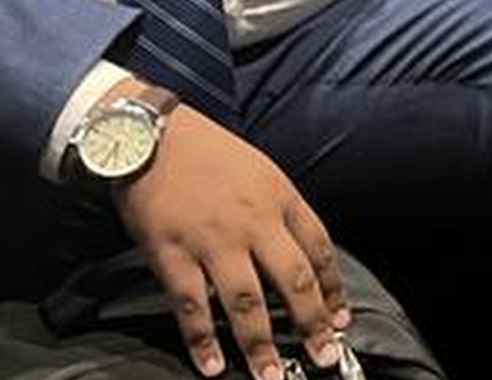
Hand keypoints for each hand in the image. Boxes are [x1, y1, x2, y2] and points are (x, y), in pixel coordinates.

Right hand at [112, 100, 349, 379]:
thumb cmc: (209, 154)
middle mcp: (254, 222)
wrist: (152, 135)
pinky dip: (202, 340)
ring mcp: (212, 241)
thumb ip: (282, 212)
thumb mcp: (263, 172)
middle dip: (310, 324)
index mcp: (282, 199)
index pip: (319, 250)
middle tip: (323, 358)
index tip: (339, 321)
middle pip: (292, 281)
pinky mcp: (171, 254)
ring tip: (272, 376)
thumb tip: (300, 256)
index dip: (332, 290)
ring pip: (245, 302)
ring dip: (261, 344)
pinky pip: (191, 306)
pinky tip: (212, 366)